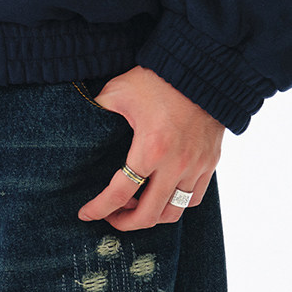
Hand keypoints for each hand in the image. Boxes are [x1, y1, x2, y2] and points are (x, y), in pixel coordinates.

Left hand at [76, 66, 224, 230]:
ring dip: (151, 217)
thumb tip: (82, 118)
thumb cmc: (157, 79)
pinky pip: (193, 199)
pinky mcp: (210, 163)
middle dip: (124, 223)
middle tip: (111, 217)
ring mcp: (196, 166)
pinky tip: (162, 195)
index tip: (85, 214)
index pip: (120, 192)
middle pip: (148, 215)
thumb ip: (100, 108)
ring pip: (173, 212)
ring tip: (136, 207)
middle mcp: (175, 164)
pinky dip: (175, 205)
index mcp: (150, 148)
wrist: (200, 69)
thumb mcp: (119, 90)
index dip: (99, 208)